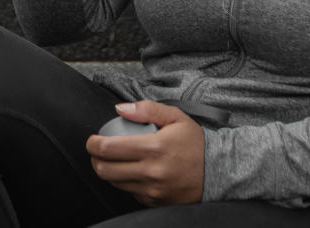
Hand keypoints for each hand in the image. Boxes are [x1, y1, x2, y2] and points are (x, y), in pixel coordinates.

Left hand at [86, 100, 203, 206]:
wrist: (216, 171)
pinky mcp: (155, 201)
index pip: (109, 148)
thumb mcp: (175, 117)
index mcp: (154, 148)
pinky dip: (125, 182)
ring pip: (114, 183)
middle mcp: (151, 172)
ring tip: (112, 160)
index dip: (93, 144)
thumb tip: (120, 108)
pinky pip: (130, 192)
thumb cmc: (195, 143)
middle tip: (98, 151)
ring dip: (107, 171)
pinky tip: (132, 171)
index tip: (92, 140)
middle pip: (105, 170)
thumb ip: (146, 109)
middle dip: (94, 159)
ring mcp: (152, 190)